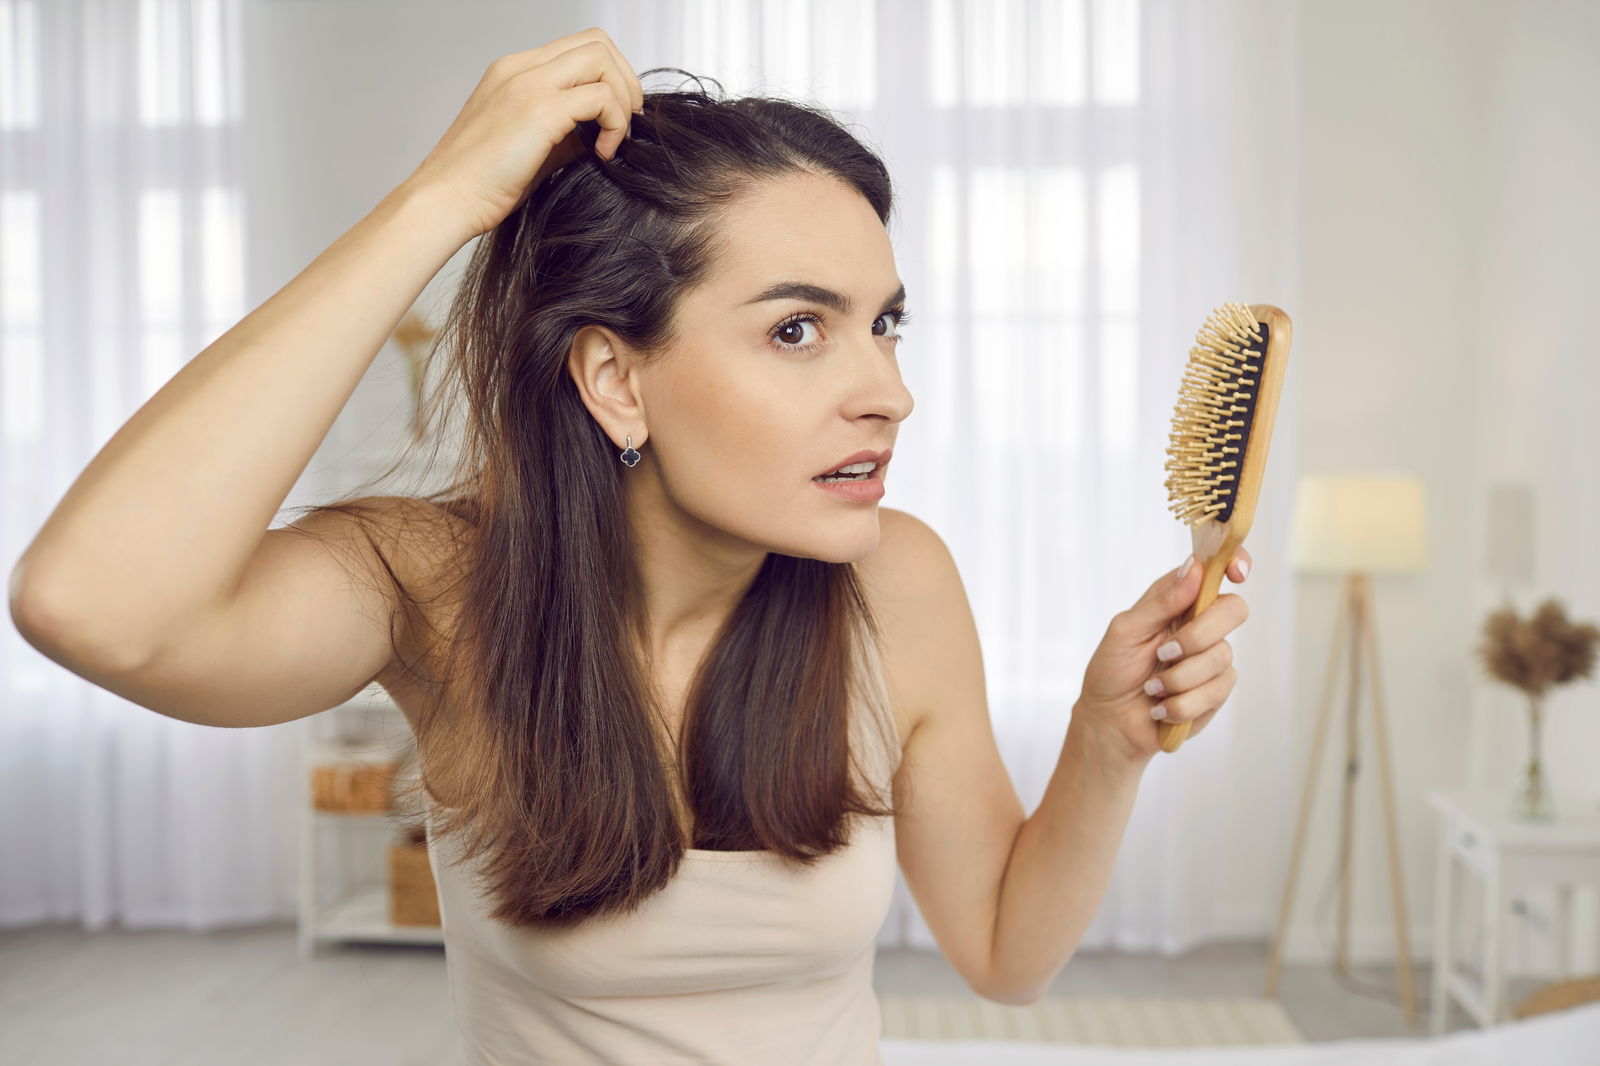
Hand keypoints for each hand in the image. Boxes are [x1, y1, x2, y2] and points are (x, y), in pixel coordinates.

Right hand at [403, 28, 644, 240]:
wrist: (446, 199)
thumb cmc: (481, 184)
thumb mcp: (529, 147)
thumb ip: (564, 132)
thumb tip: (601, 133)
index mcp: (515, 72)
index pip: (579, 47)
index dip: (610, 75)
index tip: (617, 115)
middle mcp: (521, 69)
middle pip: (596, 42)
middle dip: (625, 80)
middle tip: (627, 122)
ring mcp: (529, 84)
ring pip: (601, 59)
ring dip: (622, 99)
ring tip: (614, 140)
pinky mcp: (540, 110)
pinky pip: (601, 98)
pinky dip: (614, 125)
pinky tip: (601, 154)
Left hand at [1074, 548, 1251, 763]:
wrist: (1111, 722)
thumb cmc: (1112, 671)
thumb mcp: (1125, 631)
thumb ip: (1161, 602)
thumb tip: (1194, 567)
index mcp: (1178, 600)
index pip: (1216, 571)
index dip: (1234, 563)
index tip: (1236, 574)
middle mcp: (1200, 624)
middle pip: (1234, 610)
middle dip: (1198, 635)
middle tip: (1164, 653)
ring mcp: (1212, 658)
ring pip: (1222, 656)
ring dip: (1178, 678)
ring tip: (1152, 688)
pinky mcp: (1216, 691)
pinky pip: (1216, 691)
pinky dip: (1181, 703)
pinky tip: (1160, 707)